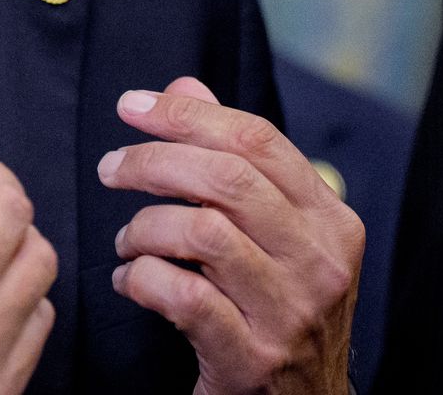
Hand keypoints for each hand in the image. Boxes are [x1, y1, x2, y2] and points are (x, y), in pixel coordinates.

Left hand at [97, 76, 361, 393]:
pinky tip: (130, 281)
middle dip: (152, 162)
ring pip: (202, 232)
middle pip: (227, 178)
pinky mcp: (252, 357)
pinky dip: (141, 279)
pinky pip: (183, 296)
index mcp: (330, 219)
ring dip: (143, 227)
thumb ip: (233, 159)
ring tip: (127, 241)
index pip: (258, 139)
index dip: (187, 114)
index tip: (132, 105)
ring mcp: (290, 312)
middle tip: (111, 169)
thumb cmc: (275, 308)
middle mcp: (320, 261)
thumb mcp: (273, 233)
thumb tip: (184, 86)